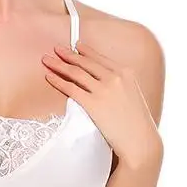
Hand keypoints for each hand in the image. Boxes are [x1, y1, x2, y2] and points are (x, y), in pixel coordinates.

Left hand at [42, 40, 161, 167]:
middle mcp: (115, 77)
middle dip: (68, 54)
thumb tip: (102, 83)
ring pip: (76, 72)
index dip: (86, 51)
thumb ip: (120, 85)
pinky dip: (58, 80)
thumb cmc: (136, 125)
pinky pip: (71, 88)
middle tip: (56, 49)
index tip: (76, 45)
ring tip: (47, 59)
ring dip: (58, 64)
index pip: (101, 59)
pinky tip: (49, 76)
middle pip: (86, 62)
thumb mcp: (132, 96)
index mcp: (126, 73)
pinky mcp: (93, 103)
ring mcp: (104, 89)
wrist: (139, 141)